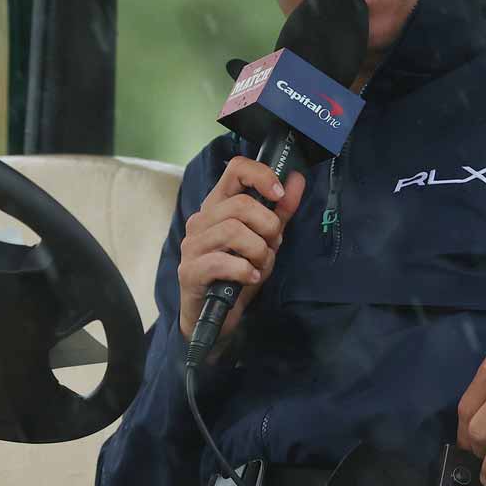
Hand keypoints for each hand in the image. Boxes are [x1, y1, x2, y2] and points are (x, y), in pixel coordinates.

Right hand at [177, 156, 306, 356]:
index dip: (261, 176)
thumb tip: (296, 179)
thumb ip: (279, 211)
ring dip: (258, 251)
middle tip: (271, 245)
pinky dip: (245, 271)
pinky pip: (223, 262)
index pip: (235, 170)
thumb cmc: (238, 274)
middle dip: (267, 226)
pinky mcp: (189, 271)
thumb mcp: (265, 241)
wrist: (214, 315)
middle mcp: (201, 220)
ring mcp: (192, 245)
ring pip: (233, 231)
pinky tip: (250, 278)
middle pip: (240, 205)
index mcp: (217, 206)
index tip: (278, 194)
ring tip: (259, 265)